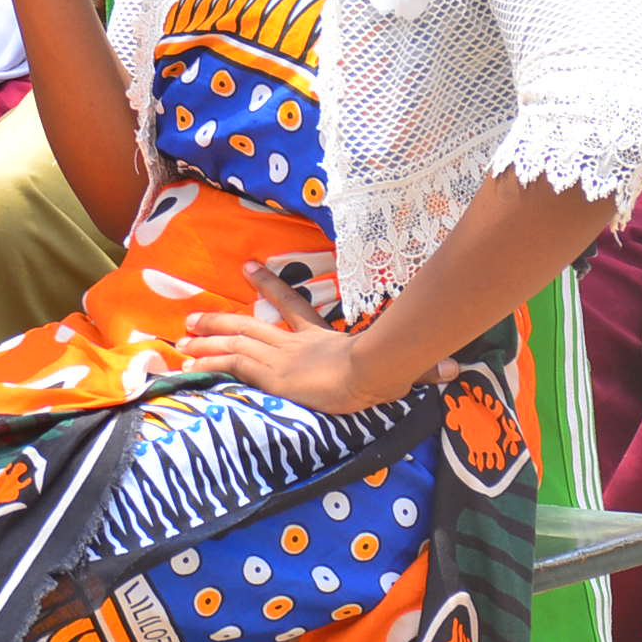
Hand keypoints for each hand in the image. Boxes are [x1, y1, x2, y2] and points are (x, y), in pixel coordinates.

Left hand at [180, 265, 455, 413]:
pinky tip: (189, 363)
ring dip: (208, 340)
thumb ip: (425, 368)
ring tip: (182, 338)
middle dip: (220, 322)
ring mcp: (280, 358)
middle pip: (250, 326)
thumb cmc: (384, 367)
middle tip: (192, 319)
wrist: (369, 373)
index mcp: (320, 339)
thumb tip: (458, 369)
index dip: (268, 287)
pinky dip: (210, 362)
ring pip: (235, 342)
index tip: (247, 267)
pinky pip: (232, 365)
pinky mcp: (270, 374)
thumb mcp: (402, 364)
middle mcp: (294, 345)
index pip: (291, 307)